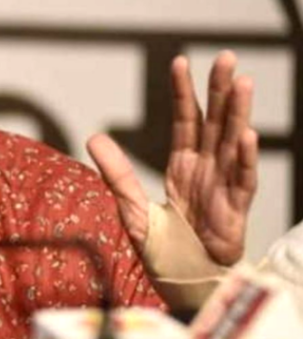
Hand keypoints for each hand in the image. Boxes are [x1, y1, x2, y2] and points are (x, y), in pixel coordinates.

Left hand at [87, 51, 257, 265]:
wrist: (183, 283)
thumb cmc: (163, 249)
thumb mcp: (132, 208)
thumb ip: (117, 173)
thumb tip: (94, 136)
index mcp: (183, 165)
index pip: (185, 120)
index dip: (183, 92)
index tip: (179, 62)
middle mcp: (206, 169)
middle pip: (214, 122)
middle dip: (219, 90)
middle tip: (225, 57)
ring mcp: (223, 186)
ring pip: (233, 142)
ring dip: (238, 113)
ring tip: (241, 82)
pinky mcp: (235, 210)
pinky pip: (243, 181)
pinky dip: (246, 159)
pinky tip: (246, 135)